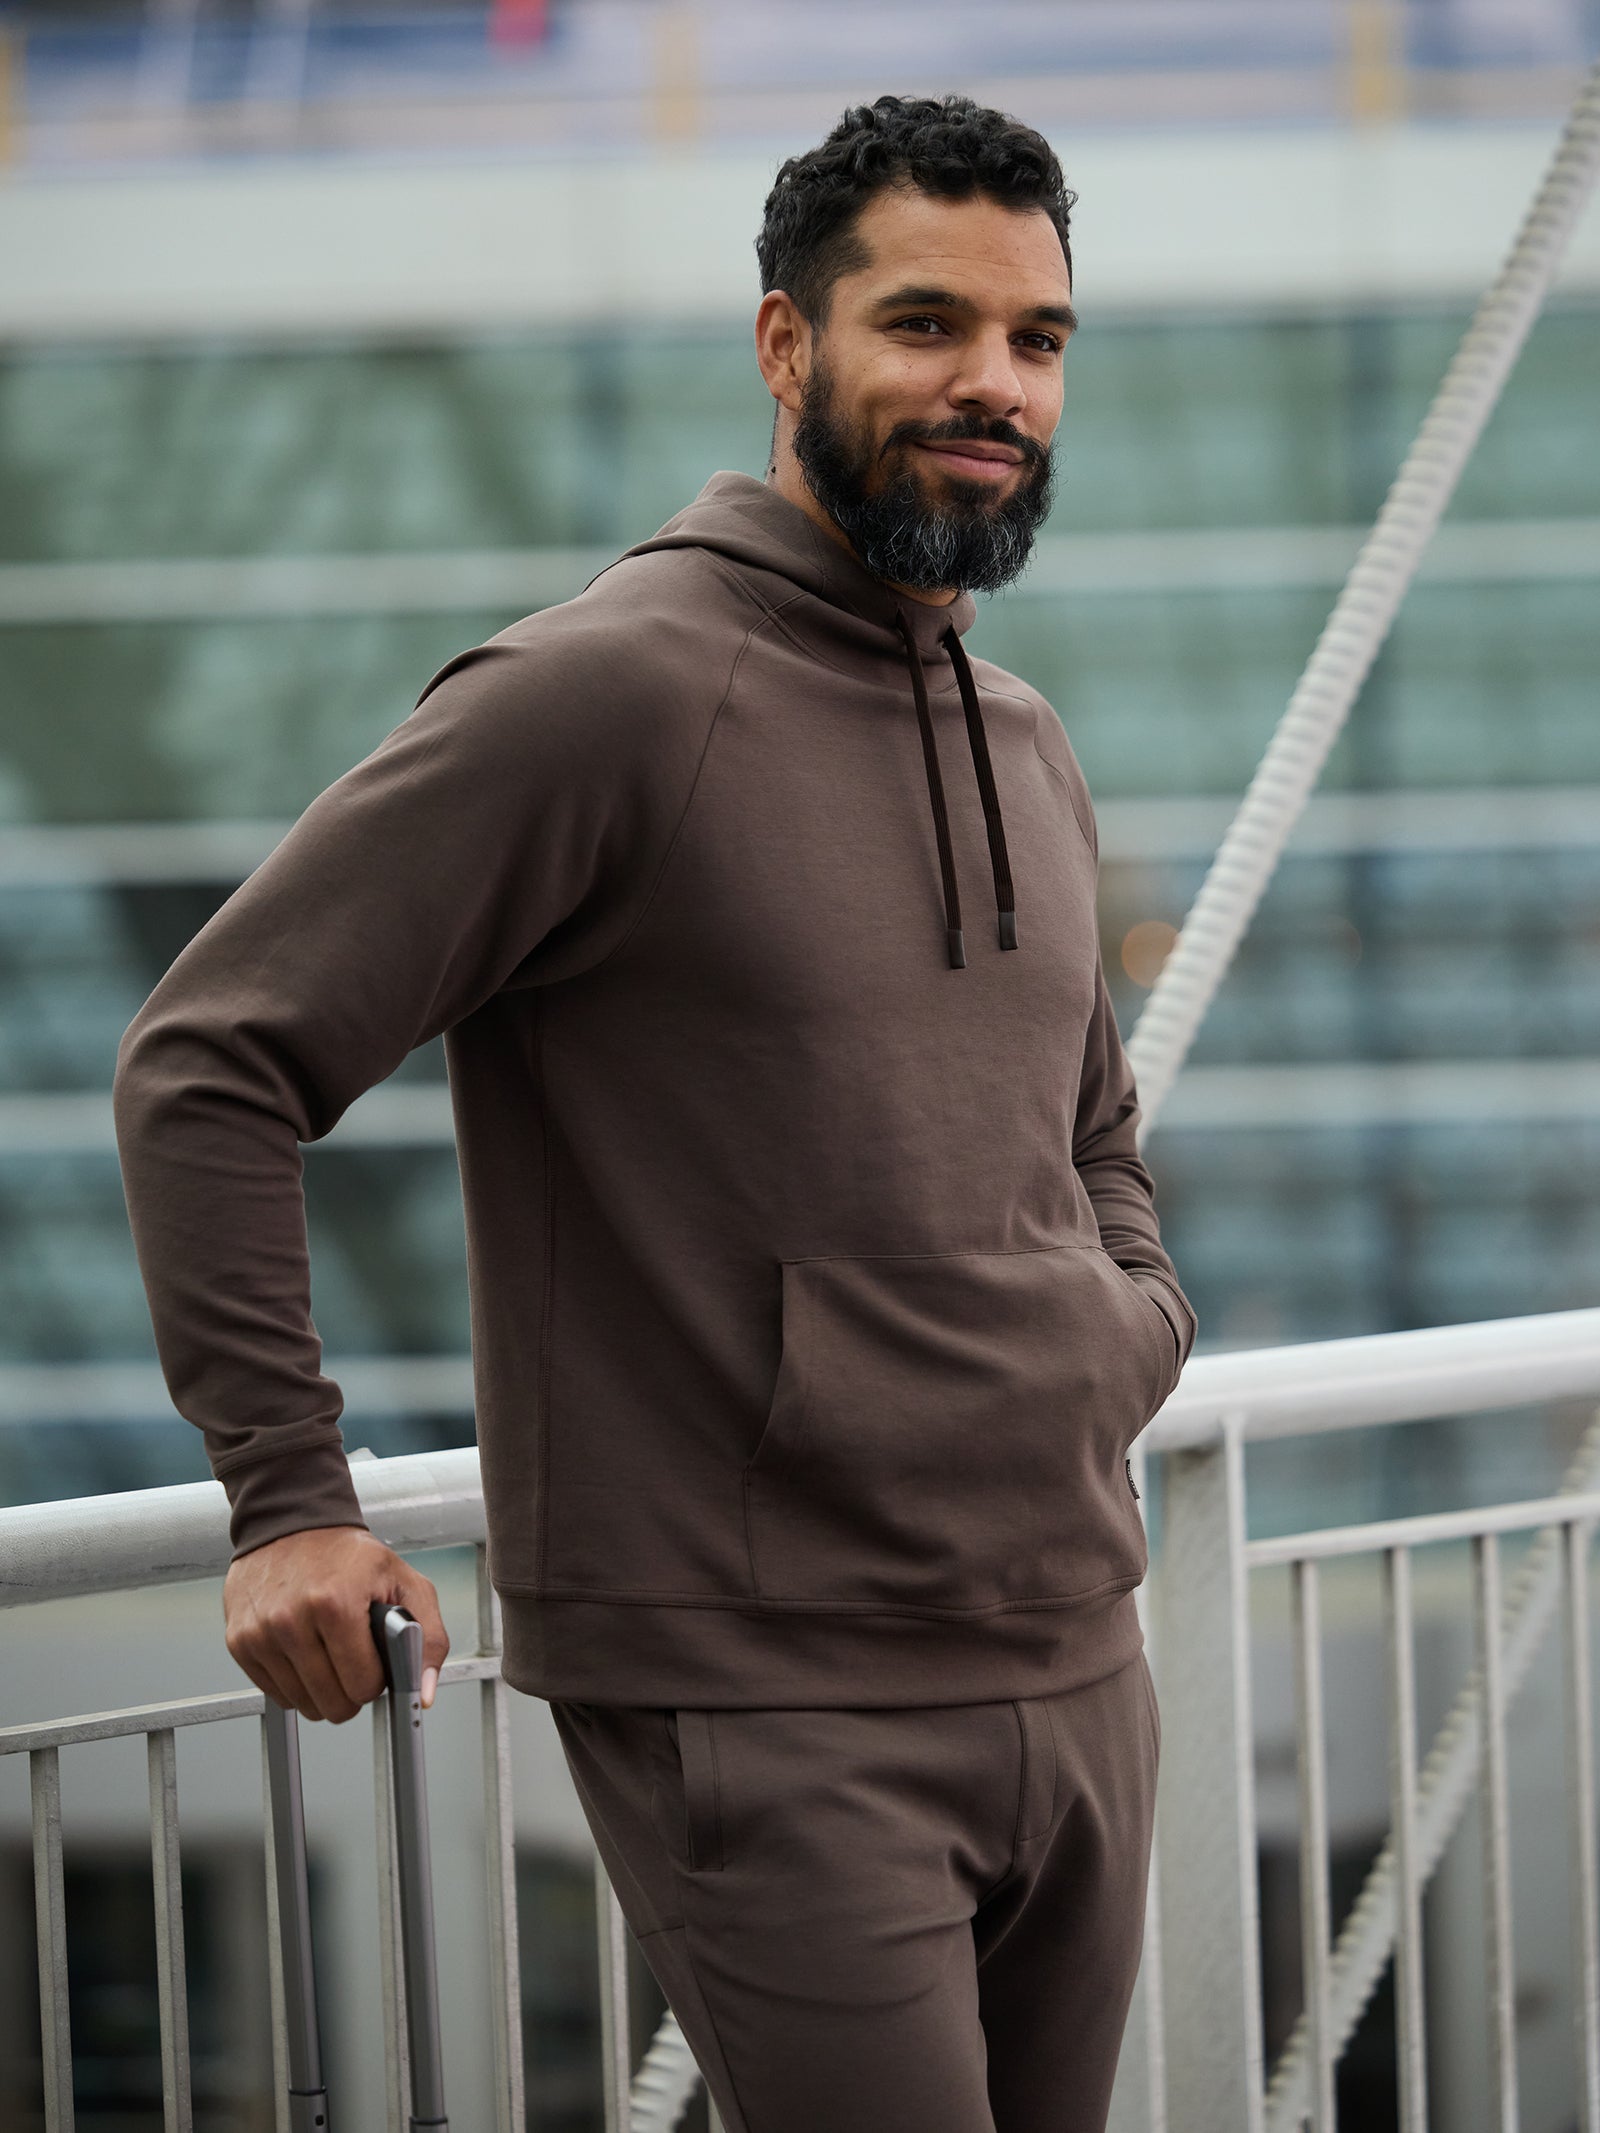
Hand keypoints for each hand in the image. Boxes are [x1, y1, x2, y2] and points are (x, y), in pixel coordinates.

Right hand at [223, 1525, 449, 1723]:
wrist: (293, 1523)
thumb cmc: (349, 1555)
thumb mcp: (406, 1582)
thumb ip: (429, 1638)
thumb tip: (424, 1692)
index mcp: (336, 1604)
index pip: (363, 1687)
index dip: (377, 1678)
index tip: (375, 1659)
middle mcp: (291, 1620)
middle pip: (332, 1703)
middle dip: (350, 1689)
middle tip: (353, 1656)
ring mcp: (260, 1634)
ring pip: (302, 1703)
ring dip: (322, 1688)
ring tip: (329, 1650)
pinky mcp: (239, 1642)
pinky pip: (275, 1694)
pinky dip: (294, 1682)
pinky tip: (304, 1651)